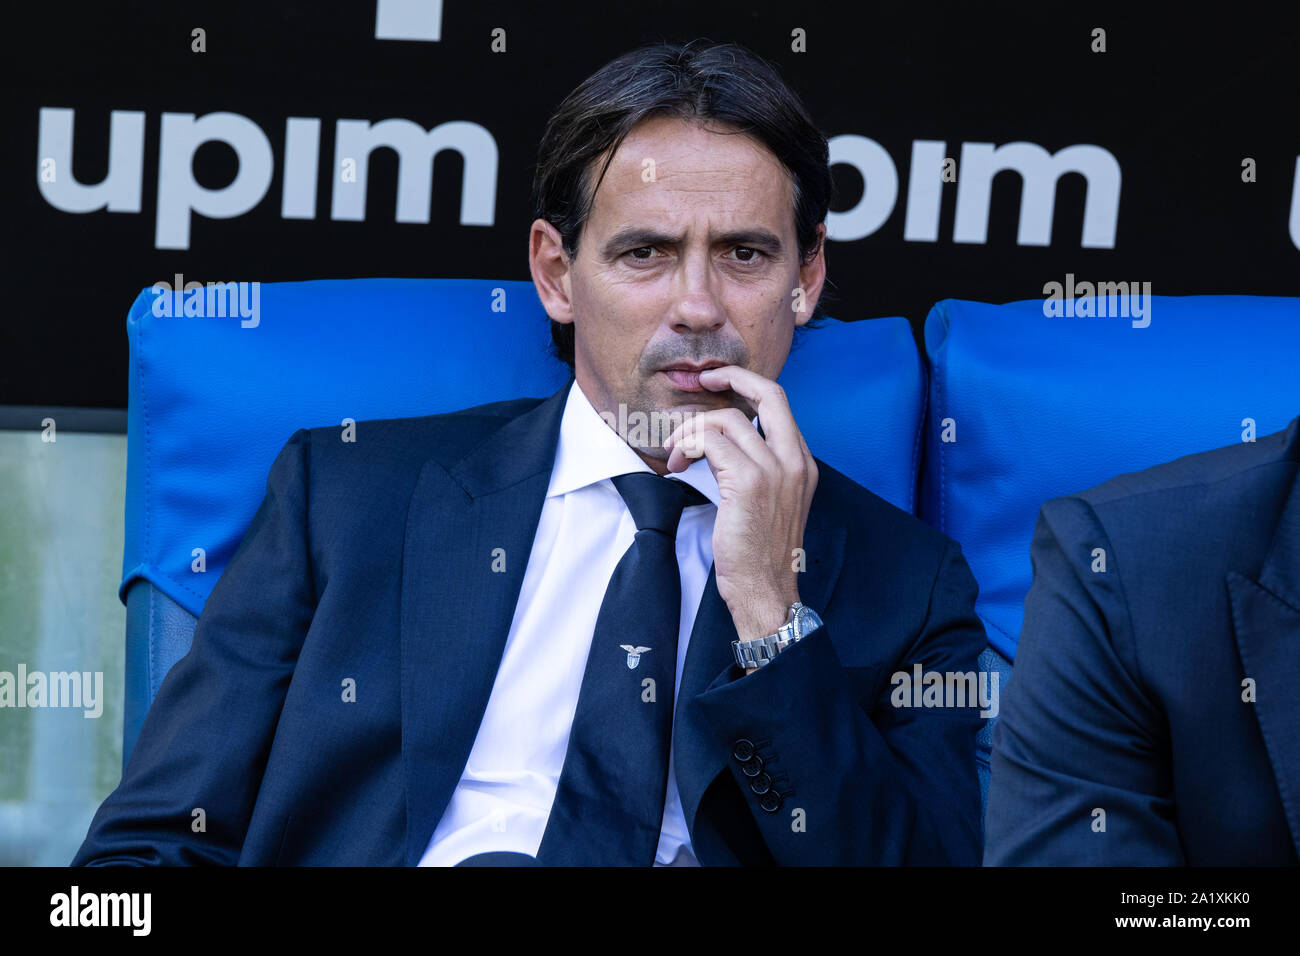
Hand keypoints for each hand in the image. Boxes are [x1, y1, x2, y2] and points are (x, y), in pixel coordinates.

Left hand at [662, 366, 817, 645]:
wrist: (765, 592)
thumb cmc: (760, 555)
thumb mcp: (772, 504)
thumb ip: (760, 469)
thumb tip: (722, 443)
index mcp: (802, 464)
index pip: (779, 404)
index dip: (747, 385)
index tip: (719, 383)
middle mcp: (795, 461)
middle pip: (769, 392)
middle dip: (732, 376)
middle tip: (703, 381)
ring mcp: (775, 469)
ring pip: (727, 419)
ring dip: (691, 431)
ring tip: (676, 455)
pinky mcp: (749, 482)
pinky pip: (710, 441)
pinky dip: (687, 445)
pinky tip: (678, 465)